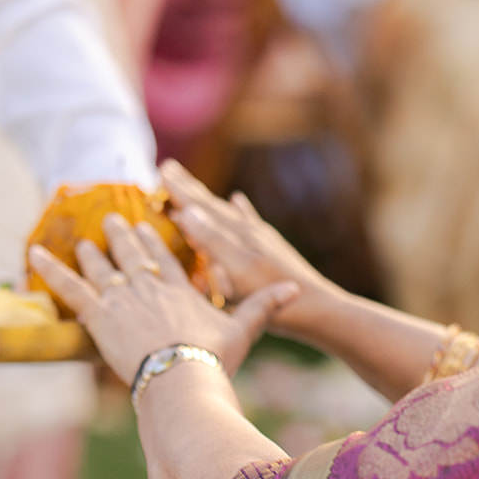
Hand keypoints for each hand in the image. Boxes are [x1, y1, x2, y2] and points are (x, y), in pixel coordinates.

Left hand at [28, 214, 298, 384]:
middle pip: (132, 255)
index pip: (165, 260)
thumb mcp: (243, 330)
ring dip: (92, 252)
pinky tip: (33, 253)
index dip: (155, 242)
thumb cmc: (213, 359)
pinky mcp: (98, 314)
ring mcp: (122, 297)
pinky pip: (68, 288)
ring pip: (102, 268)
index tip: (148, 225)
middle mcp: (149, 286)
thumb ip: (264, 307)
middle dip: (122, 236)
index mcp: (180, 289)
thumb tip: (295, 291)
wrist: (183, 376)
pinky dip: (50, 269)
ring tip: (84, 240)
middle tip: (111, 219)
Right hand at [162, 160, 324, 312]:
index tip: (160, 172)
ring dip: (206, 200)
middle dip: (188, 189)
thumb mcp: (238, 270)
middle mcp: (246, 231)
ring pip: (226, 213)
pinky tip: (238, 199)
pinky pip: (248, 222)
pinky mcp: (270, 250)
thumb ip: (213, 240)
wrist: (318, 309)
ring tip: (193, 187)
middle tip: (167, 169)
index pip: (201, 207)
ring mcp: (259, 240)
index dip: (180, 191)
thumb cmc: (274, 295)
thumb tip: (186, 210)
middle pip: (212, 205)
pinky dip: (240, 210)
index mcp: (235, 235)